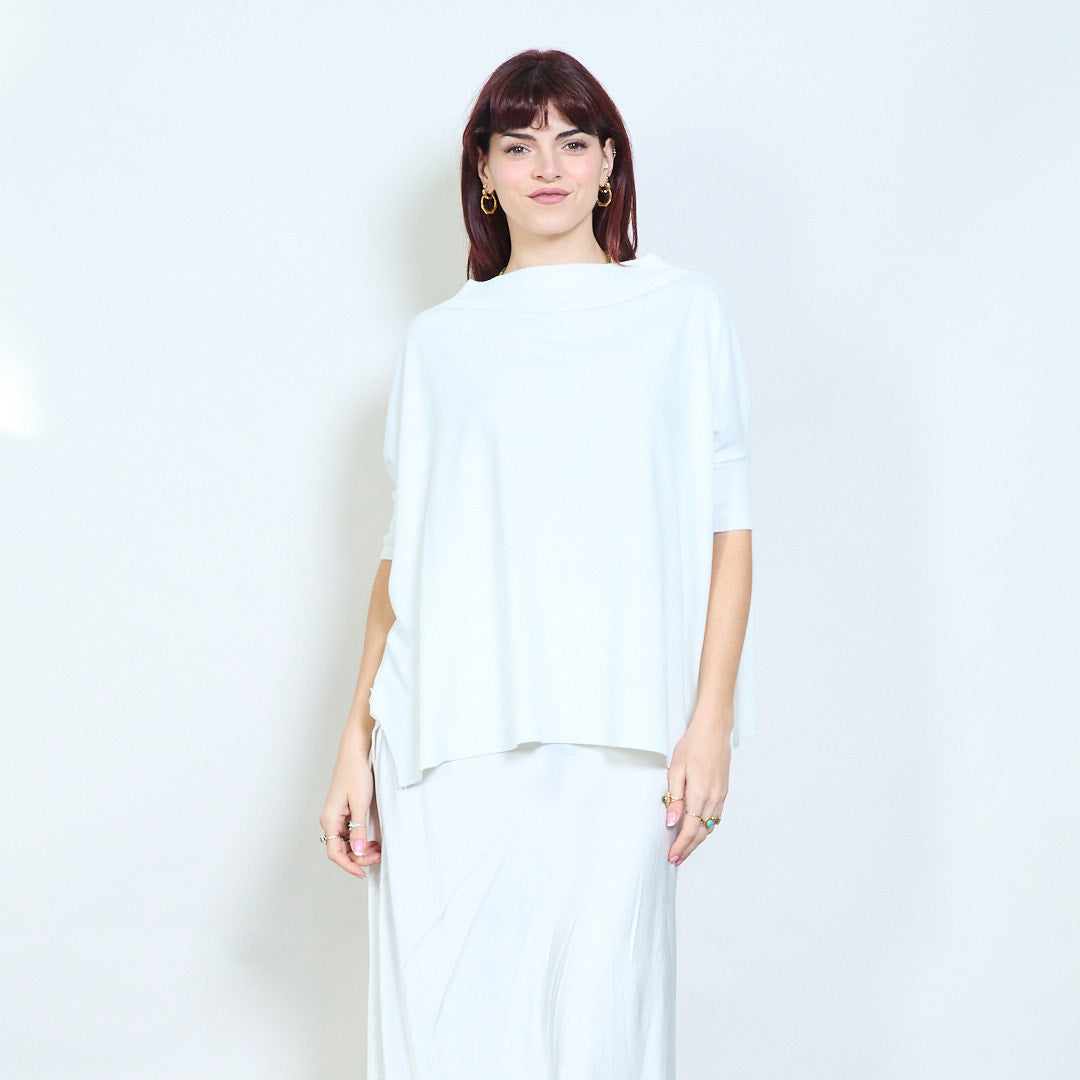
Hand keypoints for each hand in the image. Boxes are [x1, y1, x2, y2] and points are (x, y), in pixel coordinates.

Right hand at [320, 723, 382, 878]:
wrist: (355, 751)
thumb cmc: (356, 773)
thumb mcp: (361, 802)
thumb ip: (359, 828)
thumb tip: (359, 851)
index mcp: (330, 819)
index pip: (335, 853)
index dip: (349, 865)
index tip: (363, 873)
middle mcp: (330, 820)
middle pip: (341, 850)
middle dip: (359, 857)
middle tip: (378, 856)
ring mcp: (336, 816)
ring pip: (347, 842)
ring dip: (361, 848)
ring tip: (378, 848)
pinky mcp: (344, 811)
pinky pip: (350, 832)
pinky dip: (361, 838)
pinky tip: (373, 839)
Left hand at [665, 713, 731, 865]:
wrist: (713, 730)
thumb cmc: (692, 745)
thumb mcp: (676, 768)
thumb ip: (674, 797)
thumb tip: (671, 822)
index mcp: (700, 793)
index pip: (690, 829)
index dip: (680, 846)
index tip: (670, 857)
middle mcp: (714, 798)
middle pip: (701, 833)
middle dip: (688, 849)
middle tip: (675, 860)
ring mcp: (721, 795)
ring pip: (709, 827)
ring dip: (697, 841)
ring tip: (684, 849)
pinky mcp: (723, 791)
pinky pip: (715, 817)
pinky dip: (706, 828)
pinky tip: (697, 830)